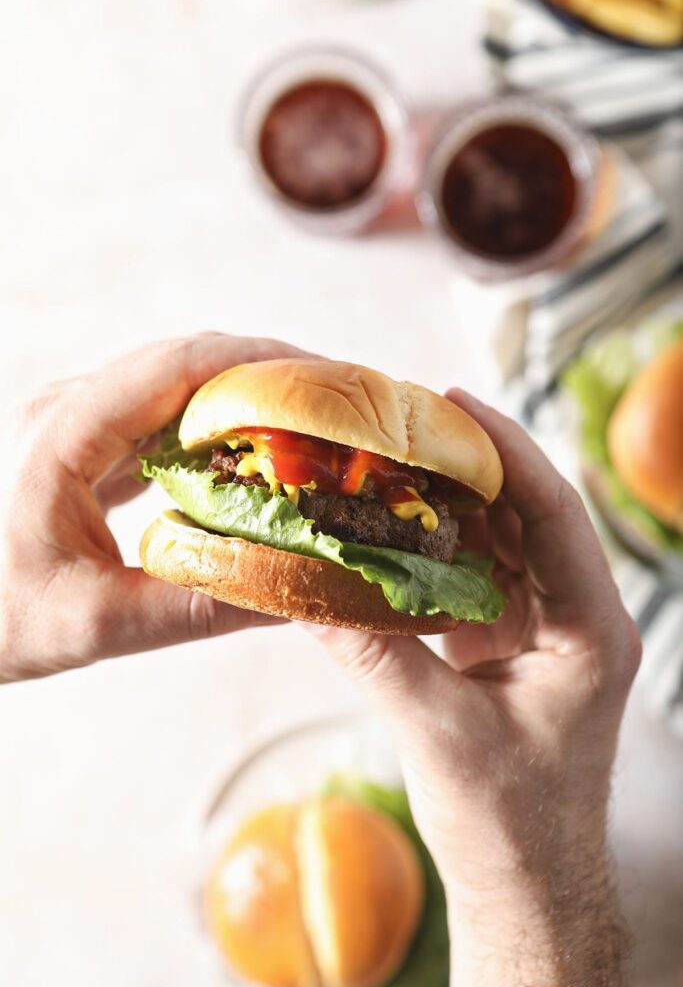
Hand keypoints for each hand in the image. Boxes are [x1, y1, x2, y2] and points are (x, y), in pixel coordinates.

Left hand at [0, 333, 307, 681]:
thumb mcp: (92, 623)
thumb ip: (194, 605)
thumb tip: (297, 590)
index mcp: (60, 434)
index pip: (173, 367)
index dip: (257, 366)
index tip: (325, 384)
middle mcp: (66, 410)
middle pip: (183, 363)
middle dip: (266, 375)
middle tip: (338, 405)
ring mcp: (72, 422)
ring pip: (174, 386)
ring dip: (243, 398)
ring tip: (309, 425)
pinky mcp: (81, 445)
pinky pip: (159, 417)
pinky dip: (214, 428)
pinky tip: (253, 455)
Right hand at [307, 390, 640, 986]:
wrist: (523, 878)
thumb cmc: (505, 822)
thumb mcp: (435, 733)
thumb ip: (372, 654)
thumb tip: (302, 590)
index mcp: (592, 632)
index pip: (555, 516)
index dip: (508, 452)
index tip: (455, 403)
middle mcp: (578, 616)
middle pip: (530, 513)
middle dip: (472, 462)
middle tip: (407, 419)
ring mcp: (546, 625)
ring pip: (503, 537)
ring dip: (449, 500)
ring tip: (389, 459)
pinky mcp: (512, 638)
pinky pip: (477, 570)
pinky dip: (435, 544)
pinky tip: (390, 522)